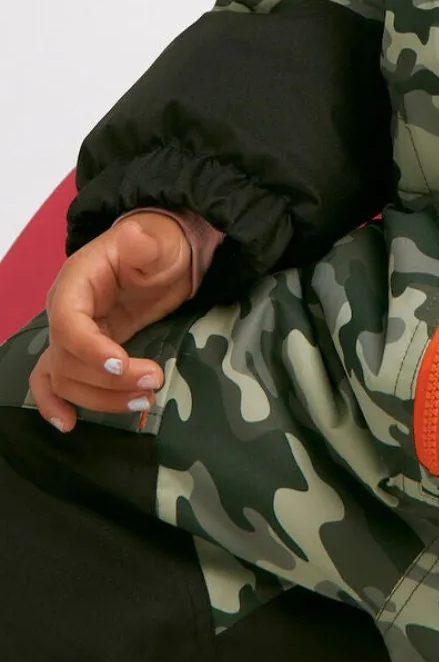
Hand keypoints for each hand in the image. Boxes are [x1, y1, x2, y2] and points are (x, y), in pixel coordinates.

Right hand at [28, 212, 193, 431]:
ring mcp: (71, 335)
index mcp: (75, 283)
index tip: (123, 365)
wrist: (161, 257)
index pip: (67, 324)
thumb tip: (135, 238)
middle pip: (69, 360)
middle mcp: (64, 312)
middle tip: (153, 381)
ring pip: (67, 379)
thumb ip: (144, 244)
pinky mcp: (82, 353)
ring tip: (144, 400)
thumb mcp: (156, 242)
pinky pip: (55, 381)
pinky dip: (54, 404)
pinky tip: (67, 423)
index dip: (90, 350)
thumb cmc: (157, 247)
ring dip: (101, 398)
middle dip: (109, 380)